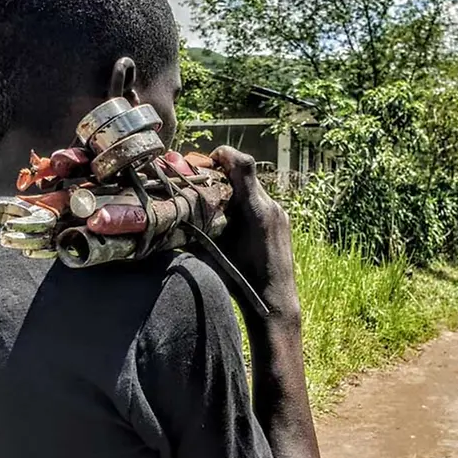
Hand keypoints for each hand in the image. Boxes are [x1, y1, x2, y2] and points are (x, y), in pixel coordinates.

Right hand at [208, 146, 300, 320]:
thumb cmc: (242, 281)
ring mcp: (280, 213)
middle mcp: (271, 206)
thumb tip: (176, 211)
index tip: (208, 160)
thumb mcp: (214, 252)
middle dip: (223, 175)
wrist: (275, 302)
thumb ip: (199, 227)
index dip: (225, 154)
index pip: (243, 164)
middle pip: (245, 176)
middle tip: (204, 186)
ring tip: (216, 207)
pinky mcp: (282, 221)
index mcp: (256, 210)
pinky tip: (232, 222)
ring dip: (234, 191)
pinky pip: (261, 202)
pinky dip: (245, 204)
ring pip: (252, 189)